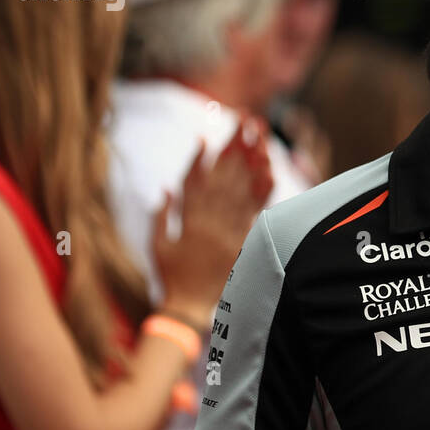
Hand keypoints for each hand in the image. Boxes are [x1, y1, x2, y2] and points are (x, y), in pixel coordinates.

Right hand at [152, 118, 273, 331]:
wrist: (189, 308)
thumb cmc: (171, 278)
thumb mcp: (158, 245)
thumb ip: (161, 215)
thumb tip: (164, 187)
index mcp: (186, 219)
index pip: (195, 180)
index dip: (200, 156)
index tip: (206, 133)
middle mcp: (207, 221)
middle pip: (222, 177)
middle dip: (234, 146)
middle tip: (245, 121)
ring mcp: (226, 230)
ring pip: (240, 188)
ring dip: (250, 160)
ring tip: (259, 136)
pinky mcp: (242, 242)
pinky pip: (255, 212)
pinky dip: (262, 191)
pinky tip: (270, 170)